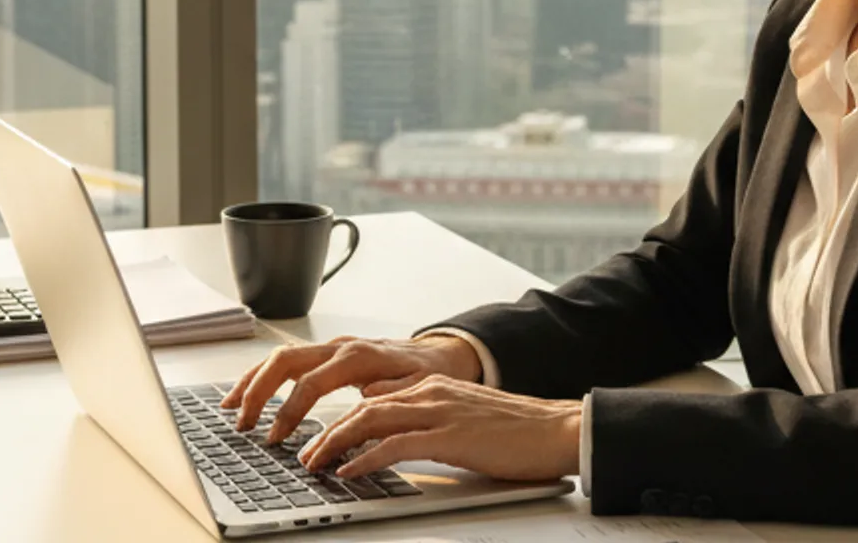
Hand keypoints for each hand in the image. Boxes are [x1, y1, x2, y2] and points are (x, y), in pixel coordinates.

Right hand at [222, 334, 483, 442]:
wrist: (438, 353)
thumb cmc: (428, 372)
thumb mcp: (419, 386)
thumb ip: (392, 391)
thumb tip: (367, 395)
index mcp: (358, 357)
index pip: (311, 382)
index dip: (290, 410)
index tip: (277, 437)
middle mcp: (339, 347)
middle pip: (285, 362)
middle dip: (258, 391)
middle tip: (243, 423)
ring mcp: (331, 348)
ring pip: (281, 357)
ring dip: (253, 381)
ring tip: (231, 408)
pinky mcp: (328, 354)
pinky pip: (289, 361)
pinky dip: (264, 375)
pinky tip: (249, 392)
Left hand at [297, 376, 580, 481]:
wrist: (556, 429)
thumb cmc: (513, 431)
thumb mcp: (459, 418)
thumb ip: (423, 420)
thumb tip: (386, 435)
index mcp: (429, 386)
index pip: (369, 398)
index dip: (336, 418)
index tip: (313, 437)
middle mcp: (428, 392)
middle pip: (360, 407)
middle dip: (324, 430)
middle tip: (302, 454)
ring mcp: (438, 411)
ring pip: (369, 420)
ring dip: (334, 443)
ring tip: (314, 463)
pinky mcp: (449, 435)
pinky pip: (395, 445)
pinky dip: (365, 459)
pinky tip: (349, 472)